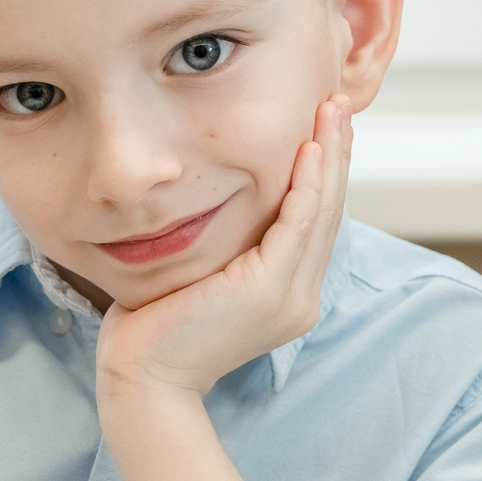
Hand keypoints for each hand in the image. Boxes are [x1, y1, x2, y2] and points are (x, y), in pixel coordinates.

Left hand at [95, 94, 351, 405]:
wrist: (143, 378)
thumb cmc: (156, 329)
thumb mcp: (202, 277)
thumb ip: (226, 247)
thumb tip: (219, 201)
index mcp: (287, 295)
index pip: (314, 222)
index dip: (323, 171)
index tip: (321, 126)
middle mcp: (299, 297)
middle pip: (328, 210)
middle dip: (335, 152)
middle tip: (338, 102)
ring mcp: (290, 296)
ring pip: (321, 212)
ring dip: (329, 156)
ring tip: (333, 110)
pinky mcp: (270, 289)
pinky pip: (298, 224)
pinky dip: (307, 184)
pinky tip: (308, 148)